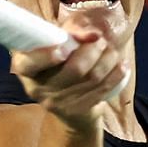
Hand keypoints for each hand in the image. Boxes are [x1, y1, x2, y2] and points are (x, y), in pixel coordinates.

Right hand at [10, 35, 128, 128]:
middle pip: (73, 69)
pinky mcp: (77, 111)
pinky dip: (116, 74)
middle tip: (100, 40)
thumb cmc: (58, 65)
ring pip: (92, 77)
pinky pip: (102, 90)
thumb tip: (89, 35)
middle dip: (93, 50)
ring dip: (108, 59)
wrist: (66, 107)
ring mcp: (57, 103)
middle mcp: (38, 88)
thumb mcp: (55, 46)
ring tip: (111, 50)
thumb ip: (67, 35)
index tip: (63, 49)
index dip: (45, 57)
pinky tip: (121, 65)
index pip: (28, 64)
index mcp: (25, 69)